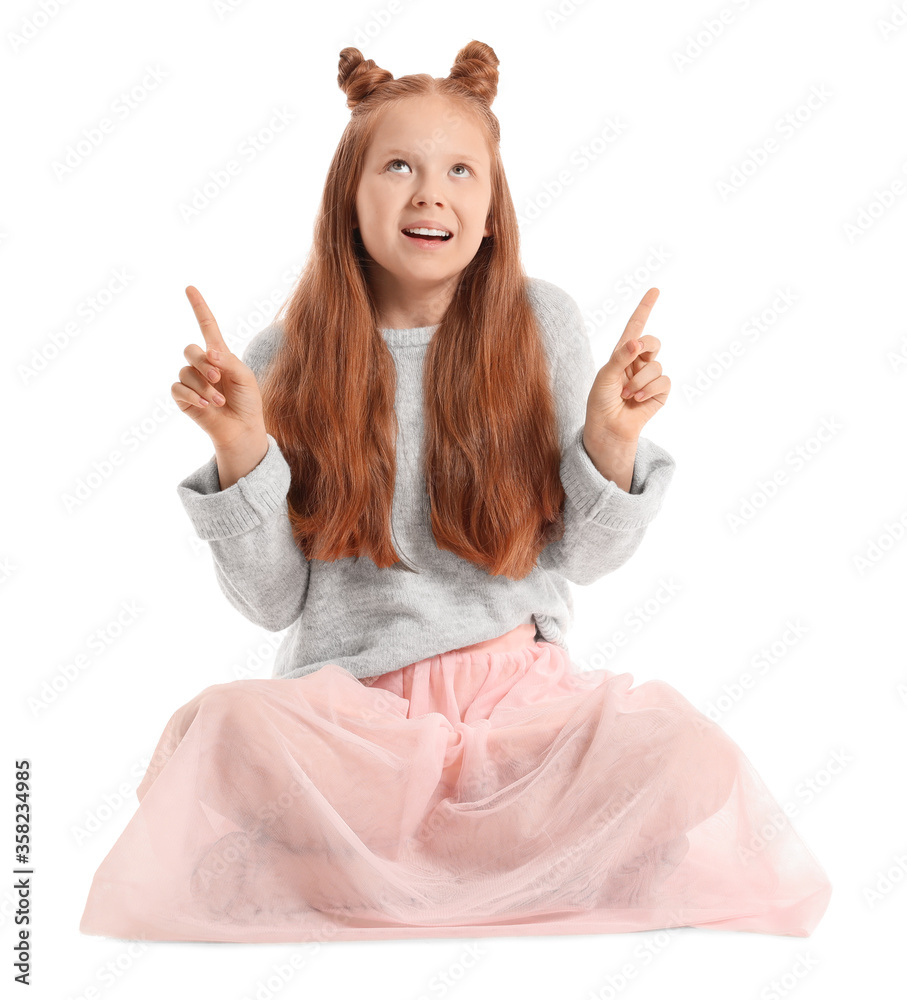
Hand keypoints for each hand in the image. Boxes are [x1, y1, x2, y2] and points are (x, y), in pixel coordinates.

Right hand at [171, 286, 266, 449]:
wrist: (242, 429)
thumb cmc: (247, 402)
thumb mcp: (244, 376)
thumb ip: (228, 361)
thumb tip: (209, 352)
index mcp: (219, 355)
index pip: (207, 327)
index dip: (199, 308)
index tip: (190, 288)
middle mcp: (202, 365)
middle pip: (190, 349)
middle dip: (204, 363)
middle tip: (218, 377)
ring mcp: (190, 381)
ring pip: (186, 372)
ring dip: (205, 387)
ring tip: (220, 401)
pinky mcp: (183, 398)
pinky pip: (178, 388)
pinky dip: (193, 396)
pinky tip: (207, 406)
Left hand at [583, 287, 670, 446]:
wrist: (607, 428)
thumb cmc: (601, 402)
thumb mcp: (605, 376)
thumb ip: (620, 357)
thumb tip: (638, 341)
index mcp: (622, 354)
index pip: (636, 326)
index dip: (645, 308)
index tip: (654, 290)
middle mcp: (638, 362)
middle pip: (654, 342)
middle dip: (648, 347)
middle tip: (637, 357)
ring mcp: (650, 377)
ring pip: (656, 365)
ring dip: (639, 380)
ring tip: (626, 394)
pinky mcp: (660, 392)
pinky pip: (663, 381)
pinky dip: (648, 390)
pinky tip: (636, 400)